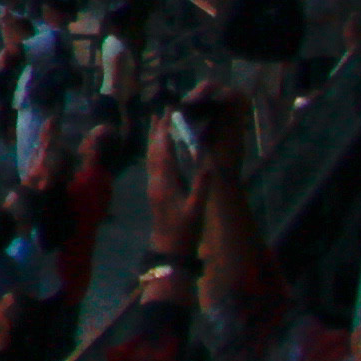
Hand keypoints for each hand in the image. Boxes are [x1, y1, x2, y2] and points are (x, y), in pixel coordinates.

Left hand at [141, 121, 200, 258]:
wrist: (169, 249)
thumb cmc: (185, 232)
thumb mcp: (196, 211)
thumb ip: (201, 189)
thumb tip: (208, 167)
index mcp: (165, 184)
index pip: (164, 153)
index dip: (166, 133)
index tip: (169, 116)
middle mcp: (155, 182)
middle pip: (154, 151)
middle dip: (157, 131)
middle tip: (161, 111)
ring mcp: (154, 186)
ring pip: (152, 157)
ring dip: (154, 139)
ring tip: (157, 123)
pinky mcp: (155, 191)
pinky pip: (153, 165)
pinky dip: (156, 152)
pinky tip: (160, 149)